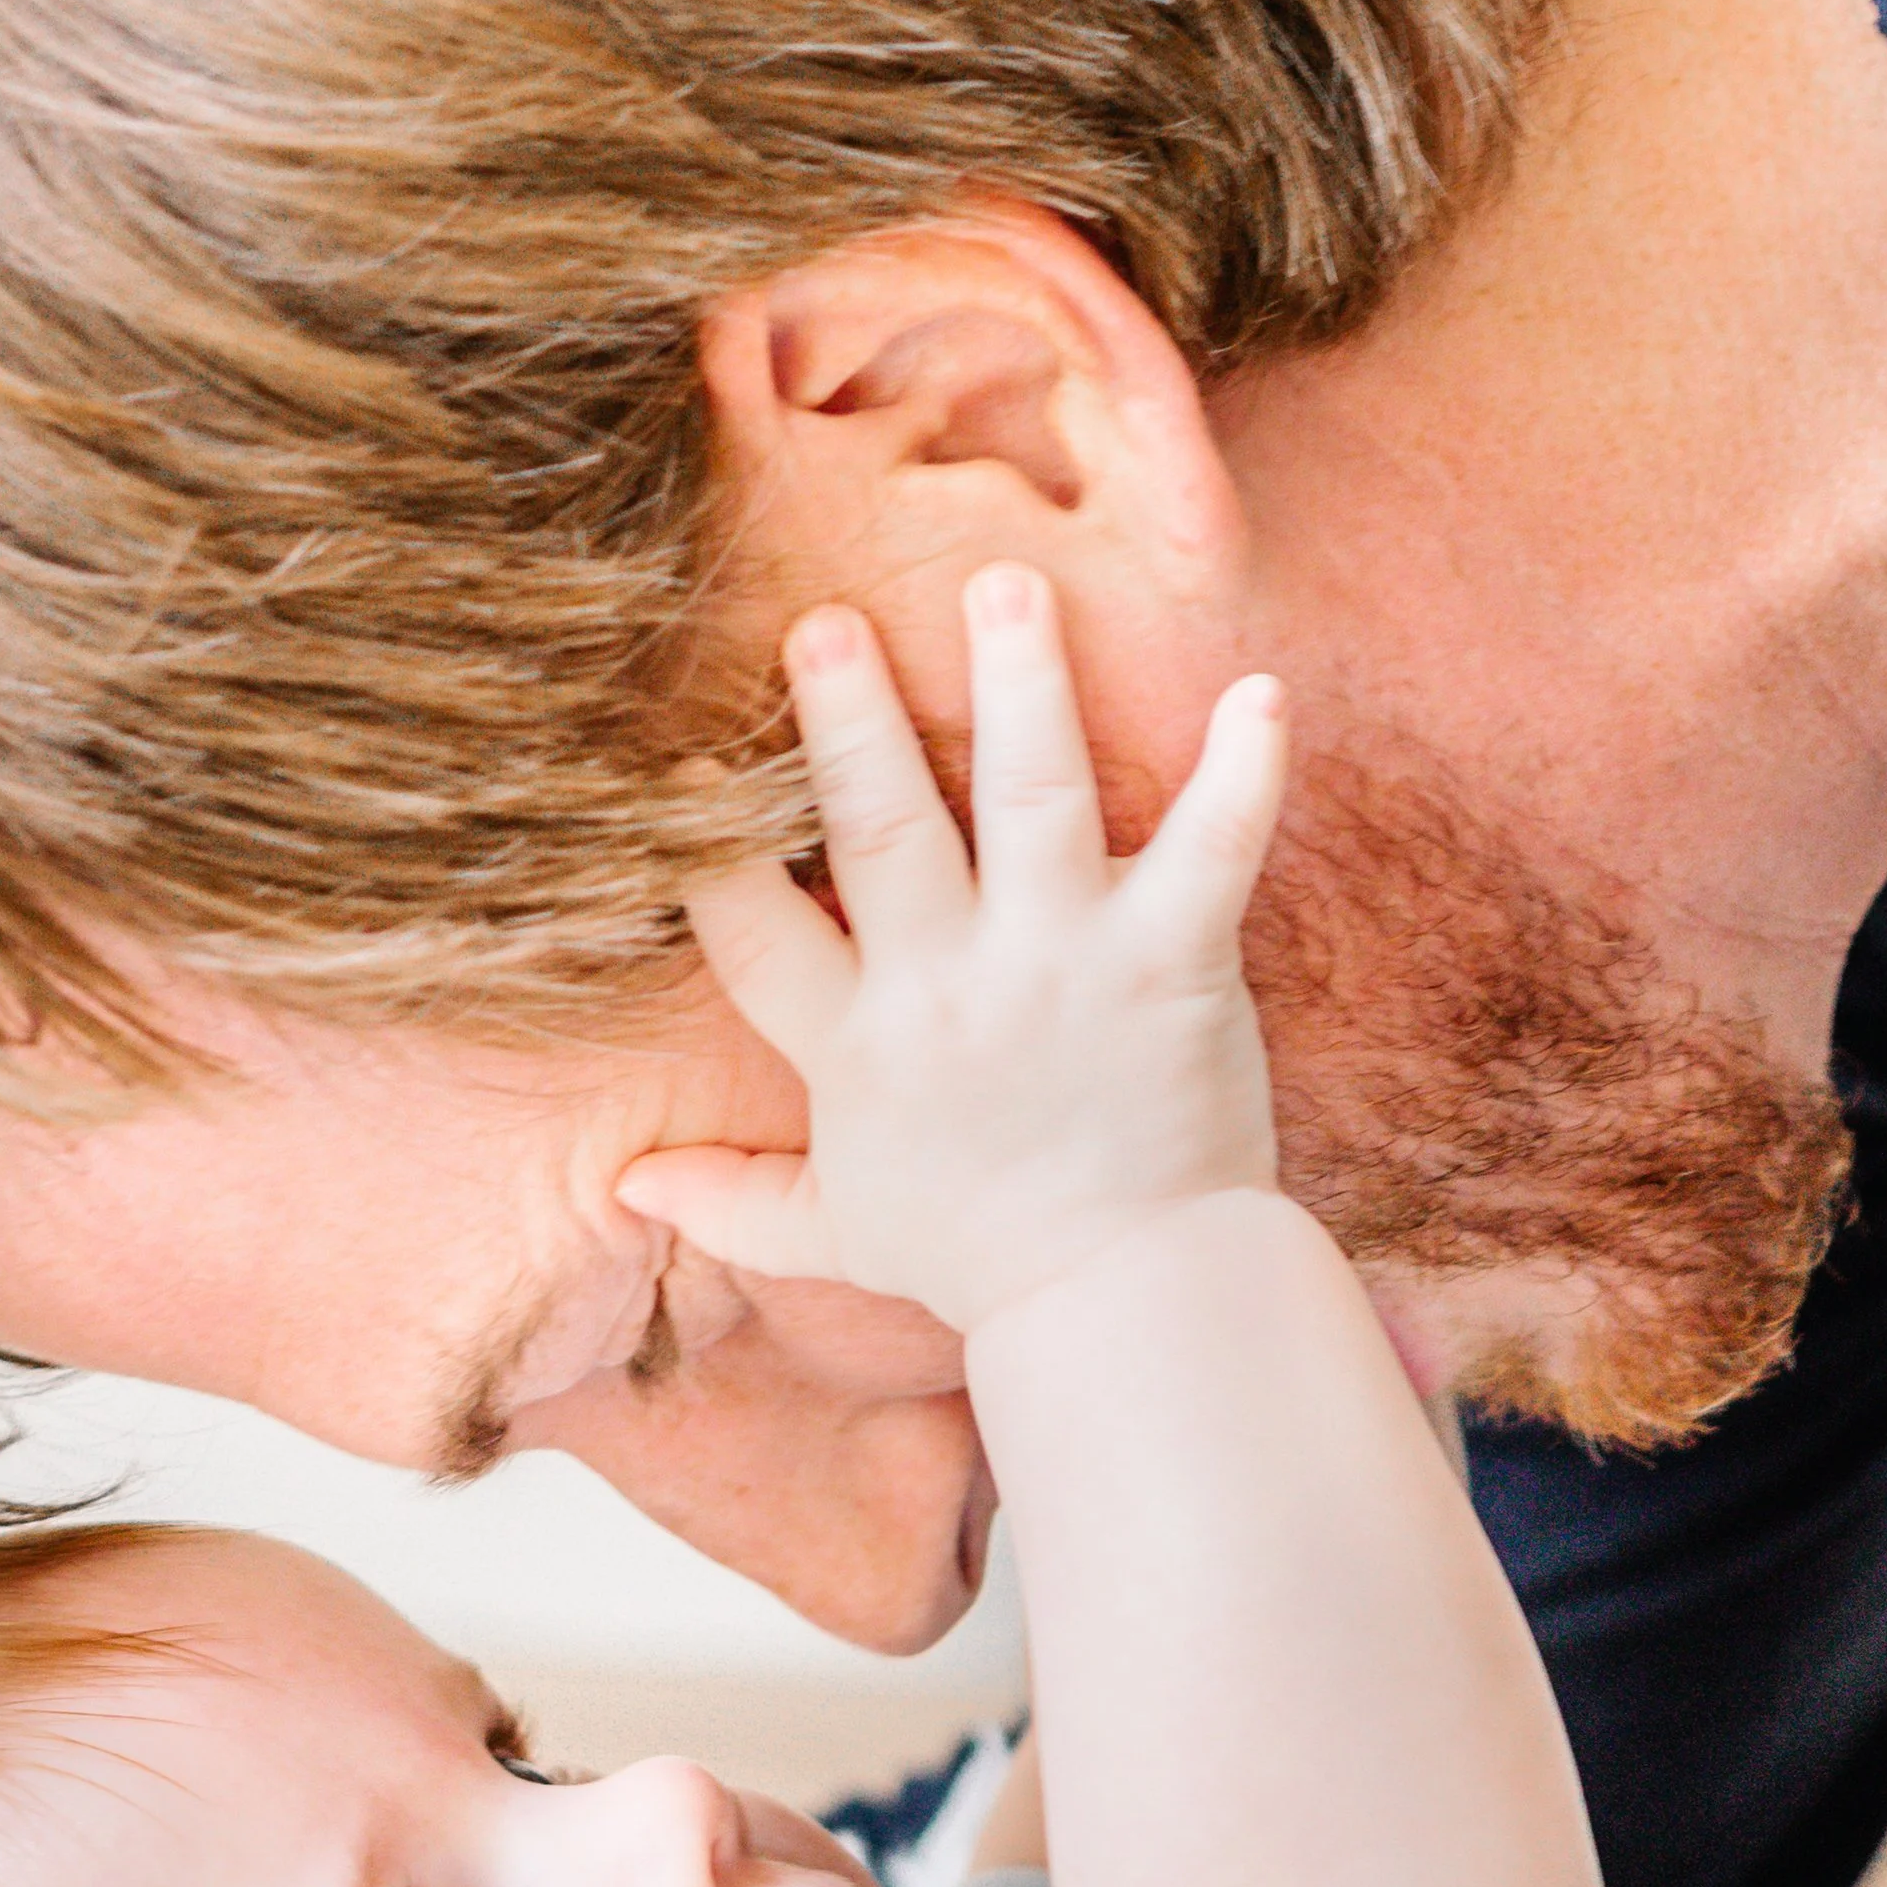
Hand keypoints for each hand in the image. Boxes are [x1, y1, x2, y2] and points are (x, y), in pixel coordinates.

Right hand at [619, 569, 1285, 1337]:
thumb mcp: (838, 1231)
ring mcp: (1063, 968)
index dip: (703, 846)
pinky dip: (1243, 775)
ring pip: (1034, 804)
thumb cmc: (980, 1258)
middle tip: (829, 621)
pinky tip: (1261, 696)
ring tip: (1010, 586)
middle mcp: (947, 990)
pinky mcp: (1172, 965)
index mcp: (854, 1043)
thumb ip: (732, 1199)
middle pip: (884, 835)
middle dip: (850, 724)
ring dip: (1026, 690)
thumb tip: (625, 1189)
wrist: (1126, 1301)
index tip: (670, 763)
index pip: (752, 927)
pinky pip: (1212, 853)